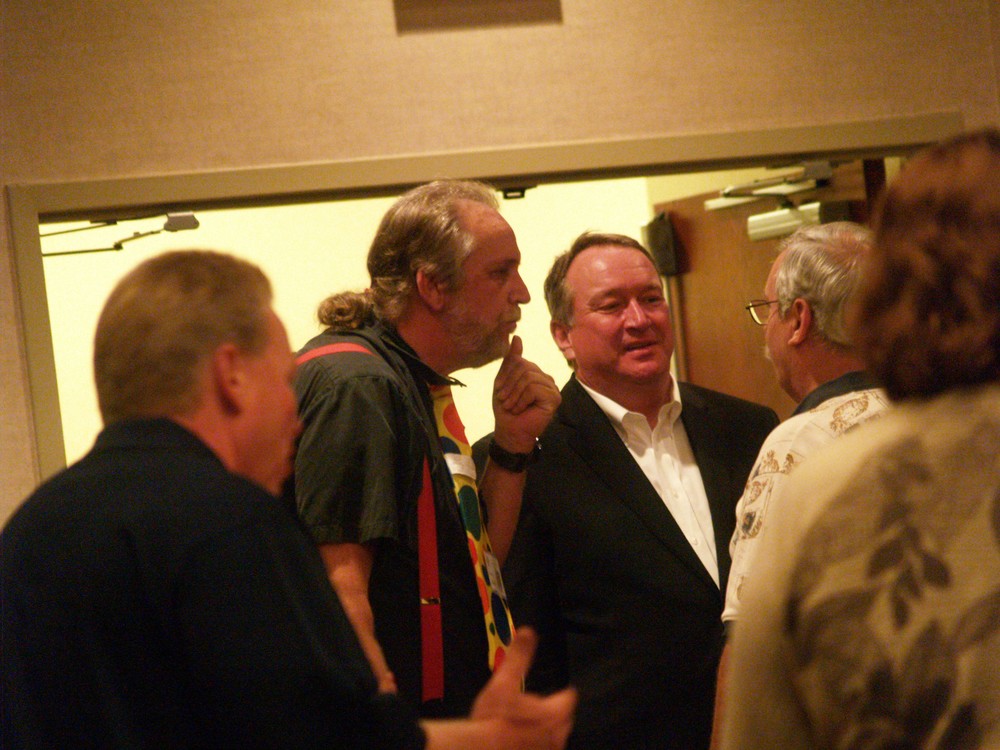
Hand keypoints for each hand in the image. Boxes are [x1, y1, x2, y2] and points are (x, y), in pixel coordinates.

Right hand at [471, 628, 575, 749]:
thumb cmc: (494, 718)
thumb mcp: (503, 682)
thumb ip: (519, 657)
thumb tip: (528, 631)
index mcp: (554, 713)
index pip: (569, 698)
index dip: (564, 693)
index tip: (559, 692)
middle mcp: (557, 736)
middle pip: (565, 721)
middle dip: (556, 714)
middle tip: (541, 708)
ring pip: (555, 739)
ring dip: (547, 733)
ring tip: (531, 727)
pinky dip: (536, 746)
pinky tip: (523, 744)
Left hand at [492, 336, 559, 452]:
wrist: (509, 431)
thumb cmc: (506, 408)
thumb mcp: (503, 381)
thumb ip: (511, 361)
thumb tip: (517, 337)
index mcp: (535, 373)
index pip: (519, 361)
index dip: (506, 375)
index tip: (500, 392)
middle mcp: (546, 378)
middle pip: (524, 367)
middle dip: (509, 385)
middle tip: (504, 400)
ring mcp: (552, 388)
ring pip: (529, 378)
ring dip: (514, 394)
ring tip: (511, 406)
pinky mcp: (554, 399)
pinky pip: (534, 389)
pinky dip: (522, 400)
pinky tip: (520, 409)